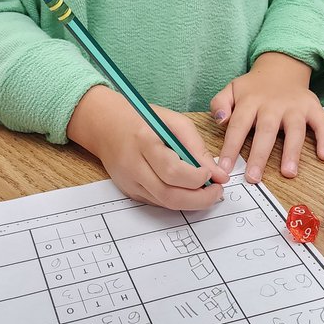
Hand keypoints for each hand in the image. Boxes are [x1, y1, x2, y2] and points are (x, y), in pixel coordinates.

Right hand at [67, 87, 227, 210]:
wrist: (105, 125)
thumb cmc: (142, 119)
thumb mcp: (174, 122)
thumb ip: (197, 148)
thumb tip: (219, 174)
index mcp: (144, 142)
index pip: (172, 171)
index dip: (197, 178)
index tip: (212, 174)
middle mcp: (133, 166)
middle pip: (169, 195)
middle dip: (199, 199)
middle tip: (217, 191)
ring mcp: (129, 182)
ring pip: (164, 203)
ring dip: (191, 202)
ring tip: (207, 192)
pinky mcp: (129, 192)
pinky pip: (158, 202)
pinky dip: (177, 200)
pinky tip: (188, 190)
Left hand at [210, 53, 323, 184]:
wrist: (281, 68)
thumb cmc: (254, 87)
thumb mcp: (232, 89)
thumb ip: (219, 104)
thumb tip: (220, 120)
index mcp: (251, 100)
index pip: (238, 125)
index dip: (231, 148)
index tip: (224, 169)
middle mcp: (273, 104)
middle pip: (266, 130)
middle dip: (259, 155)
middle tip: (254, 177)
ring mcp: (295, 106)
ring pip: (295, 129)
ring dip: (292, 151)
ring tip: (288, 172)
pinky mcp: (313, 108)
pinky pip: (321, 123)